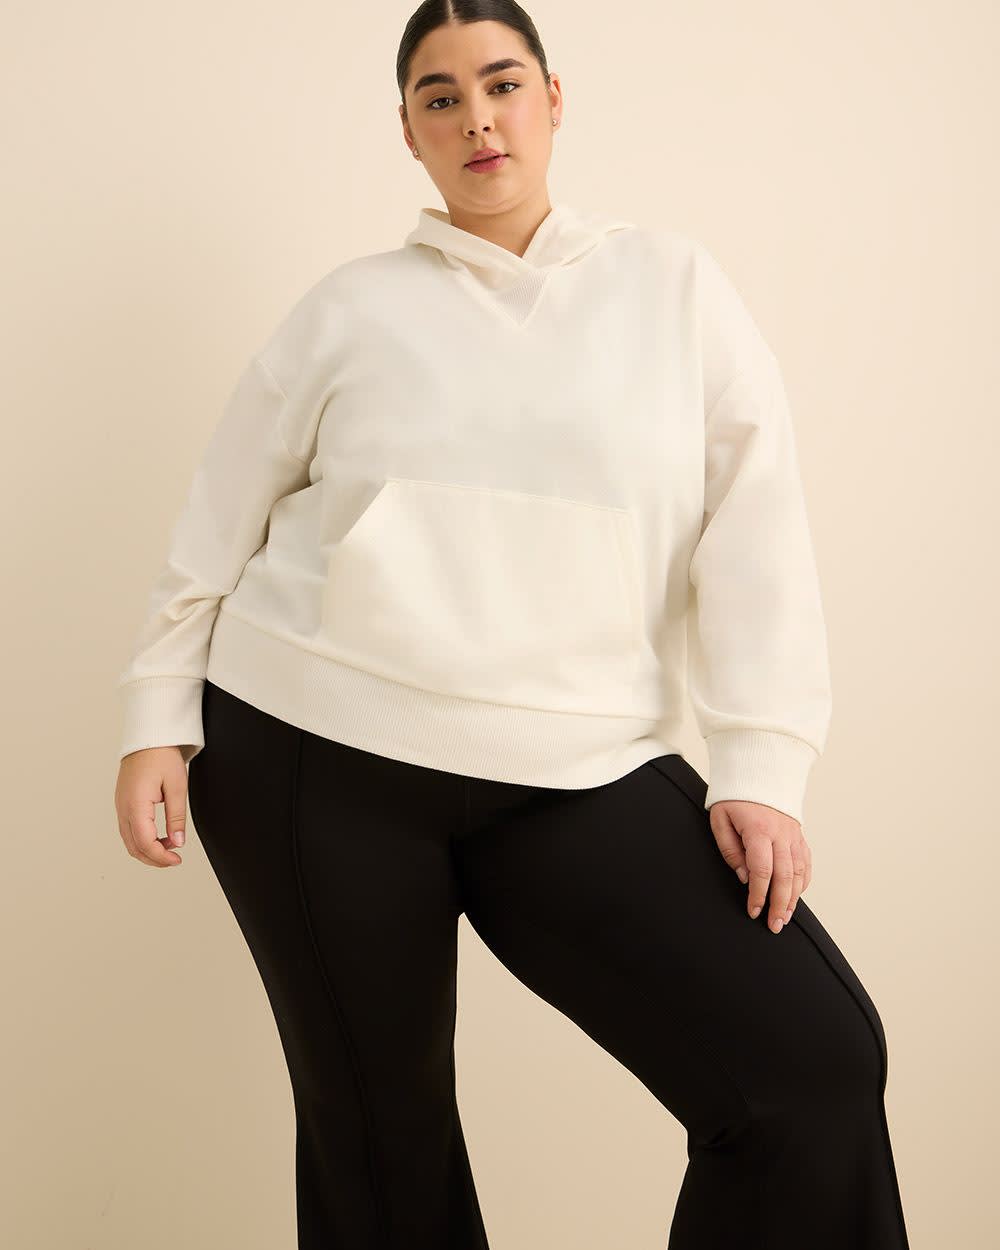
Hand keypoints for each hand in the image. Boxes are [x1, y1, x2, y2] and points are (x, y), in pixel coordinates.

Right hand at [114, 747, 188, 866]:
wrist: (148, 737)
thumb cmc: (162, 756)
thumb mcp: (177, 786)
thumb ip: (177, 817)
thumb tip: (178, 841)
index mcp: (135, 805)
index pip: (145, 843)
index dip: (161, 857)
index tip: (176, 860)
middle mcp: (123, 808)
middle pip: (134, 847)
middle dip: (154, 858)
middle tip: (174, 859)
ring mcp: (120, 806)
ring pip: (129, 840)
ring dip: (148, 849)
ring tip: (170, 845)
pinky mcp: (123, 803)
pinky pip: (128, 829)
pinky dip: (142, 839)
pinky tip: (159, 835)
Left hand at [708, 800, 811, 932]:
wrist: (758, 772)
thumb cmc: (734, 797)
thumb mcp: (720, 819)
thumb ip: (730, 850)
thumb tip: (745, 878)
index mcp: (759, 830)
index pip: (762, 870)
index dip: (758, 895)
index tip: (753, 911)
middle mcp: (781, 834)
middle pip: (785, 876)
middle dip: (779, 904)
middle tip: (774, 925)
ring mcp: (793, 835)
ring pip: (799, 872)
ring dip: (793, 898)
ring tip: (784, 918)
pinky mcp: (799, 835)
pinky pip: (806, 863)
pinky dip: (803, 882)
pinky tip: (796, 896)